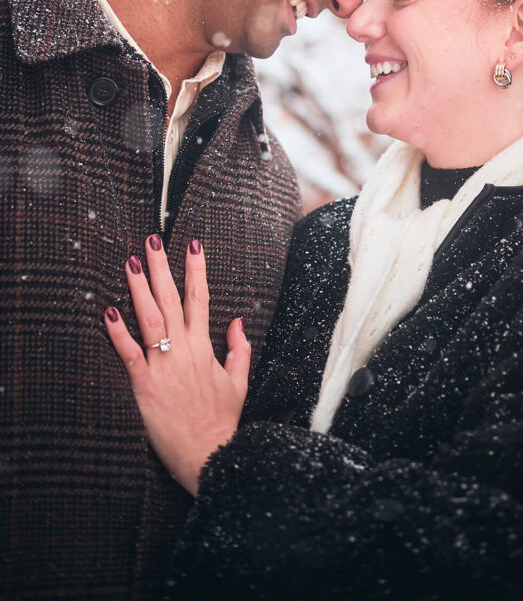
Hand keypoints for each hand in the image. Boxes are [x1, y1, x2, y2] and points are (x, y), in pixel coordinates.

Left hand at [104, 237, 250, 495]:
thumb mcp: (239, 383)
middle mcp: (184, 350)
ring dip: (139, 288)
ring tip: (130, 263)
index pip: (200, 299)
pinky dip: (118, 332)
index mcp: (205, 347)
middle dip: (161, 268)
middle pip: (171, 300)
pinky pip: (129, 353)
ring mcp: (163, 365)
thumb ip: (239, 349)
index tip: (193, 246)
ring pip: (149, 318)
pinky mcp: (145, 384)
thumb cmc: (223, 422)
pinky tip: (109, 311)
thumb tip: (238, 322)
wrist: (209, 455)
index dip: (196, 271)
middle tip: (151, 241)